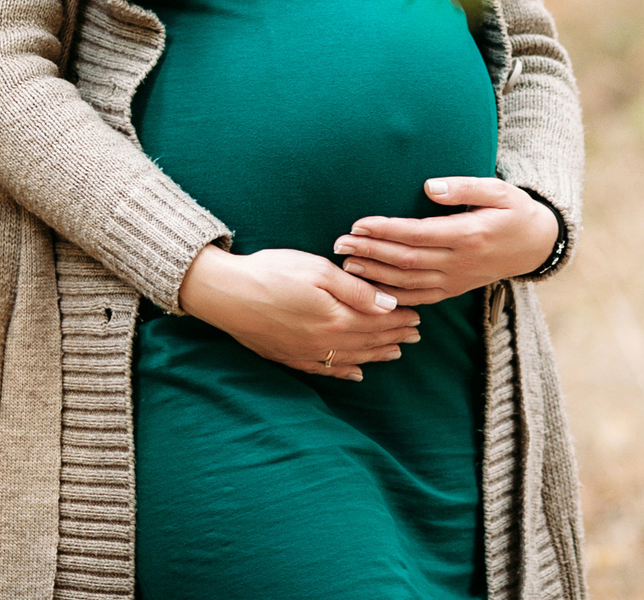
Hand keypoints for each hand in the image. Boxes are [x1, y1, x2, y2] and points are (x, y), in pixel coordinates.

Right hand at [175, 246, 420, 381]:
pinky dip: (344, 372)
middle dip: (393, 337)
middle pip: (368, 342)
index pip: (377, 322)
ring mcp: (306, 354)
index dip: (399, 320)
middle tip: (415, 335)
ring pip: (351, 358)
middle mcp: (324, 342)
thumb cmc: (272, 273)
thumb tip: (390, 304)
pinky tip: (355, 373)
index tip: (417, 317)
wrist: (225, 293)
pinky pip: (325, 370)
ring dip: (376, 355)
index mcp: (335, 319)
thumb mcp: (318, 270)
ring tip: (395, 352)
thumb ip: (356, 290)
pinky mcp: (288, 357)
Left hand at [335, 178, 560, 306]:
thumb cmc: (515, 211)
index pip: (418, 234)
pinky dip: (393, 296)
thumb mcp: (499, 190)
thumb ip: (464, 187)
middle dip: (370, 252)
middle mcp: (460, 262)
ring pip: (409, 283)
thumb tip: (429, 187)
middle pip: (406, 261)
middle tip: (339, 244)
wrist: (536, 245)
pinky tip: (371, 290)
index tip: (358, 224)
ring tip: (347, 264)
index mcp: (468, 236)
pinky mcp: (454, 289)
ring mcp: (456, 280)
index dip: (386, 231)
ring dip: (375, 275)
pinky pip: (419, 298)